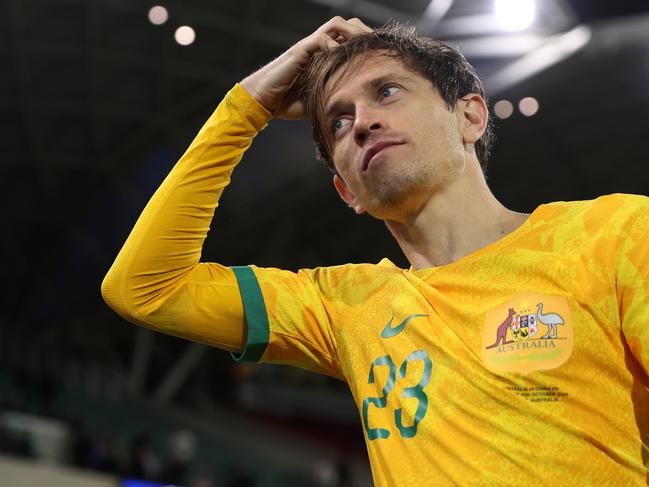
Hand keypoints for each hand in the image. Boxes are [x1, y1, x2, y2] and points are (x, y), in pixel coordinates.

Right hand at [239, 17, 371, 119]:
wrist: (263, 102)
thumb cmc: (287, 103)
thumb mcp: (319, 100)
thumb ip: (334, 96)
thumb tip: (356, 107)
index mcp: (324, 56)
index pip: (350, 38)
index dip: (366, 44)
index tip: (380, 56)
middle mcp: (318, 46)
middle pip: (348, 25)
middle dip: (364, 34)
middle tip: (376, 50)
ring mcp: (309, 46)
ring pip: (336, 25)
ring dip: (352, 33)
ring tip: (363, 49)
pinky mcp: (300, 51)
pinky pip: (321, 39)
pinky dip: (334, 47)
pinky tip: (342, 61)